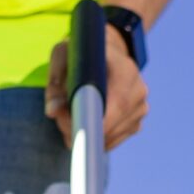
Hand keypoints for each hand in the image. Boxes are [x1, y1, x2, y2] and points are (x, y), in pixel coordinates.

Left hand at [46, 25, 147, 150]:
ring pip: (109, 138)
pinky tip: (85, 121)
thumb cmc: (82, 52)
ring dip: (86, 135)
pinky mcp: (136, 123)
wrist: (107, 53)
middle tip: (60, 120)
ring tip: (71, 115)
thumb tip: (52, 111)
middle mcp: (139, 91)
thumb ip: (55, 81)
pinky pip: (112, 141)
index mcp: (126, 71)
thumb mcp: (64, 55)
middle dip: (81, 130)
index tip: (68, 125)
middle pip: (110, 126)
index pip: (115, 106)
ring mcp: (141, 109)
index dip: (90, 121)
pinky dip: (95, 138)